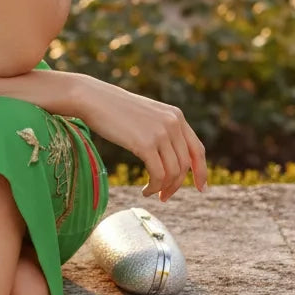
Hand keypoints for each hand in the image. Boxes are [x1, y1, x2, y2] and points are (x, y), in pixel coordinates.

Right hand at [69, 74, 207, 201]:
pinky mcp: (146, 143)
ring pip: (173, 172)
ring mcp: (161, 133)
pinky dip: (154, 187)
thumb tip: (172, 157)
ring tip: (152, 193)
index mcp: (176, 116)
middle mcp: (173, 123)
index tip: (200, 188)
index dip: (201, 171)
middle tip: (164, 196)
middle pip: (185, 165)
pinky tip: (145, 191)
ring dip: (164, 188)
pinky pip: (158, 175)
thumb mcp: (147, 115)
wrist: (92, 98)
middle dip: (176, 185)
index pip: (198, 149)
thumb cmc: (114, 108)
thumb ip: (163, 129)